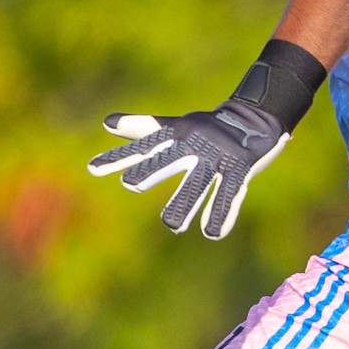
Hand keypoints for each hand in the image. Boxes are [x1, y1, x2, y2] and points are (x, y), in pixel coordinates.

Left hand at [87, 100, 289, 238]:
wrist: (256, 116)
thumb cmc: (207, 128)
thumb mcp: (175, 126)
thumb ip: (142, 129)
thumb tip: (106, 123)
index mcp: (177, 135)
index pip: (144, 147)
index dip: (119, 157)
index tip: (93, 168)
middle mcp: (194, 144)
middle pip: (169, 159)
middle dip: (151, 170)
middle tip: (131, 183)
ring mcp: (218, 157)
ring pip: (198, 183)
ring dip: (185, 203)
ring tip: (173, 225)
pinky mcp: (241, 168)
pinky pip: (229, 194)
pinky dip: (221, 213)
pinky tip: (213, 232)